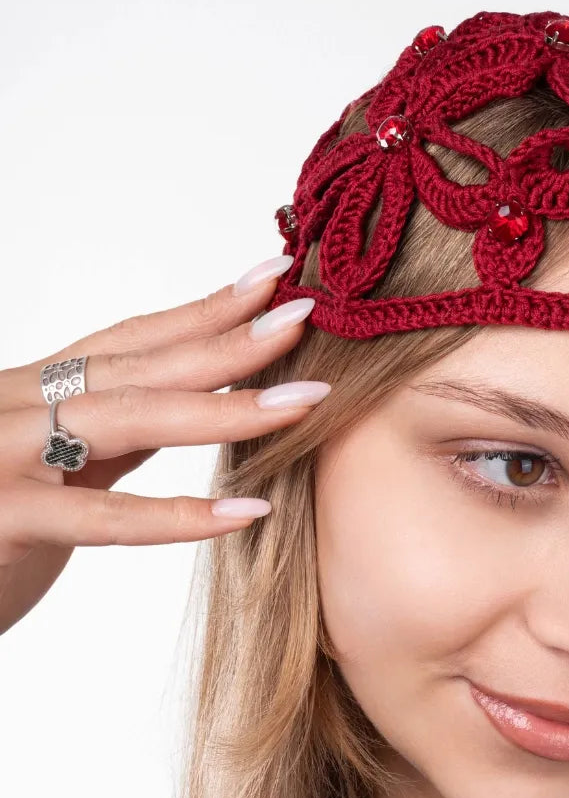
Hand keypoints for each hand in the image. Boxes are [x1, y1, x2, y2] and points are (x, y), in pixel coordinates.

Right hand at [0, 258, 328, 635]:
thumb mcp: (53, 468)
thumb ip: (110, 437)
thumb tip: (185, 402)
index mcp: (35, 391)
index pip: (133, 339)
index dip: (205, 308)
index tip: (274, 280)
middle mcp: (15, 406)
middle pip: (140, 364)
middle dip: (230, 339)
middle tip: (309, 316)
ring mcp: (1, 456)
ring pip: (126, 419)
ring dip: (225, 410)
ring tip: (307, 400)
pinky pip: (101, 517)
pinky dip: (179, 517)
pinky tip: (250, 510)